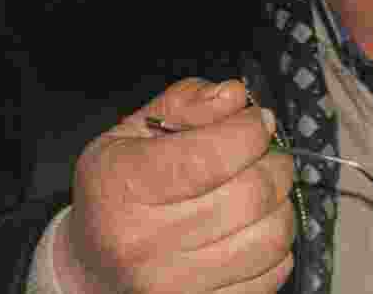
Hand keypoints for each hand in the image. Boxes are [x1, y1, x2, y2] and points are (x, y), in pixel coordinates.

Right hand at [53, 78, 295, 292]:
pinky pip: (271, 273)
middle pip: (251, 194)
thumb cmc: (119, 188)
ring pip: (270, 236)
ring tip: (265, 190)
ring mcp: (173, 286)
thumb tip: (235, 97)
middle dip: (275, 162)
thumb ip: (187, 102)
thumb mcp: (134, 131)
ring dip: (281, 203)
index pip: (213, 154)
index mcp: (124, 185)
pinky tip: (255, 228)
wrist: (90, 265)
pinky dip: (277, 245)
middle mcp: (144, 242)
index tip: (257, 121)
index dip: (251, 130)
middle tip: (268, 154)